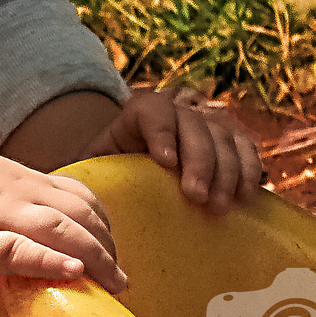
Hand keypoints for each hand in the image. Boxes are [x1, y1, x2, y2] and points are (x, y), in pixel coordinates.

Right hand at [0, 136, 127, 304]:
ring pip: (61, 230)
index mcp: (15, 180)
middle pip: (80, 214)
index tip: (111, 249)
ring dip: (96, 257)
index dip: (101, 223)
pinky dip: (50, 262)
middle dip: (108, 247)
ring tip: (115, 284)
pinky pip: (19, 249)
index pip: (75, 195)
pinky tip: (72, 273)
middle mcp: (14, 192)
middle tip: (121, 279)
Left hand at [83, 87, 261, 213]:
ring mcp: (206, 122)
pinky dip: (250, 170)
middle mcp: (177, 110)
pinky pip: (247, 147)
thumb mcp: (94, 166)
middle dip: (199, 161)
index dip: (161, 133)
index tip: (166, 163)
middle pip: (193, 124)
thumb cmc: (113, 173)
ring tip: (220, 206)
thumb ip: (87, 172)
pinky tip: (245, 197)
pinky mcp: (230, 140)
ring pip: (224, 135)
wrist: (138, 170)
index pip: (152, 111)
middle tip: (198, 197)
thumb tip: (65, 194)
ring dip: (227, 171)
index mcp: (139, 113)